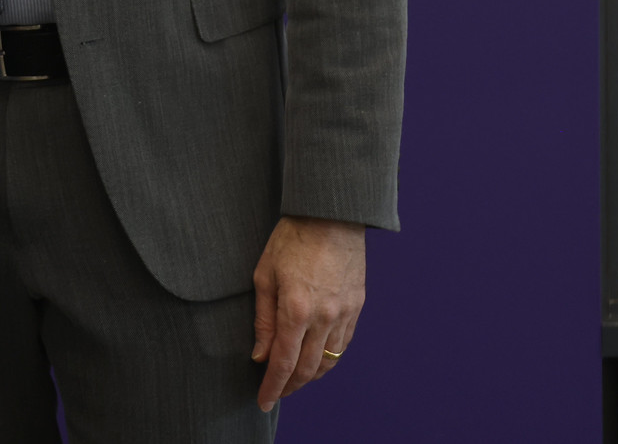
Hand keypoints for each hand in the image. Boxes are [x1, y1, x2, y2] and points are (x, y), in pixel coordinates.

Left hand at [251, 215, 364, 412]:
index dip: (272, 387)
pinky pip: (343, 345)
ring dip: (310, 376)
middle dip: (289, 386)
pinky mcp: (357, 307)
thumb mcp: (264, 275)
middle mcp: (324, 318)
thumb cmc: (291, 239)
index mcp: (296, 310)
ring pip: (328, 362)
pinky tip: (317, 360)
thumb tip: (260, 355)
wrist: (331, 215)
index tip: (263, 401)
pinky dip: (329, 359)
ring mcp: (344, 314)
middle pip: (307, 369)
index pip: (282, 362)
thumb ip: (262, 319)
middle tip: (276, 393)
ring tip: (293, 380)